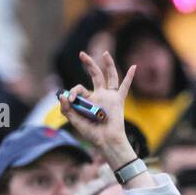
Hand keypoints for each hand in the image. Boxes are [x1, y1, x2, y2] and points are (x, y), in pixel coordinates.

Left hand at [61, 51, 136, 167]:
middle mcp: (99, 96)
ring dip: (108, 64)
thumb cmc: (92, 133)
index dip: (73, 92)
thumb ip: (66, 109)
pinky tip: (134, 67)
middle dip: (89, 64)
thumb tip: (61, 95)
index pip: (79, 89)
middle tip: (81, 54)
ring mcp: (109, 97)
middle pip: (95, 75)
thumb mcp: (75, 120)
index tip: (70, 100)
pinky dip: (130, 77)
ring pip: (110, 77)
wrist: (105, 140)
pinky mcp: (118, 100)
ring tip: (105, 54)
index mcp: (88, 100)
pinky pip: (125, 87)